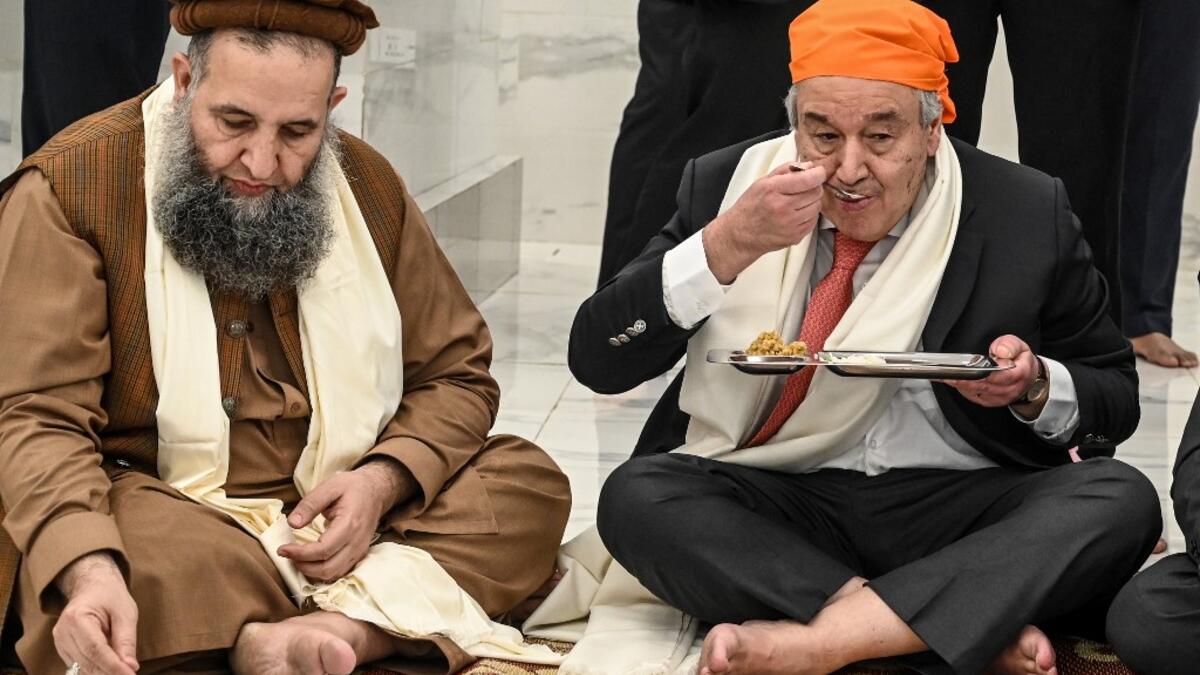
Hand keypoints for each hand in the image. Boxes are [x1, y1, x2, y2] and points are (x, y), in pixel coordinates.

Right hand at [53, 553, 138, 674]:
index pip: (96, 650)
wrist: (93, 586)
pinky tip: (112, 667)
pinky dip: (97, 669)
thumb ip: (126, 641)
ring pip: (84, 667)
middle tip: (131, 674)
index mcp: (76, 618)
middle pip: (88, 662)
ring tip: (124, 670)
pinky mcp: (64, 649)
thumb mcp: (126, 613)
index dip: (113, 667)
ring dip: (105, 672)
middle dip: (111, 672)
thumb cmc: (111, 597)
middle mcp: (63, 632)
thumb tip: (130, 667)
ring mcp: (60, 642)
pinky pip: (81, 665)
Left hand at [278, 459, 415, 582]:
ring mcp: (360, 551)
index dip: (300, 554)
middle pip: (327, 568)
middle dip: (303, 566)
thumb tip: (292, 523)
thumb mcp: (329, 487)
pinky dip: (322, 571)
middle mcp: (357, 542)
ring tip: (297, 558)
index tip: (282, 549)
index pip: (323, 550)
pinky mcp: (359, 555)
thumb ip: (310, 504)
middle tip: (287, 554)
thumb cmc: (352, 487)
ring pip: (333, 574)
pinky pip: (339, 571)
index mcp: (350, 524)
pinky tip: (311, 561)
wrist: (376, 491)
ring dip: (311, 571)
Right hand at [703, 161, 826, 282]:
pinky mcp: (795, 236)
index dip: (818, 173)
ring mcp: (790, 224)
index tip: (819, 172)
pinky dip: (808, 215)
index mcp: (773, 189)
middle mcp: (782, 207)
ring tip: (797, 202)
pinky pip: (813, 221)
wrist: (740, 235)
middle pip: (815, 192)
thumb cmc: (750, 207)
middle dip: (813, 187)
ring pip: (816, 206)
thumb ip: (786, 170)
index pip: (808, 179)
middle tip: (804, 188)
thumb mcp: (762, 182)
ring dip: (811, 202)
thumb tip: (809, 166)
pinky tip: (795, 214)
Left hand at [940, 335, 1042, 411]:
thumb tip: (1000, 352)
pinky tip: (954, 381)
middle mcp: (1009, 389)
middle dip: (963, 380)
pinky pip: (974, 397)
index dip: (981, 374)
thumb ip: (1009, 345)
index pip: (999, 376)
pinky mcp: (991, 402)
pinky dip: (963, 389)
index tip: (965, 371)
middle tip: (946, 373)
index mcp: (1018, 374)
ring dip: (960, 385)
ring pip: (976, 393)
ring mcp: (1000, 398)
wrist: (1029, 379)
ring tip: (945, 376)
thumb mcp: (1019, 346)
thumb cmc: (1021, 361)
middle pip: (983, 386)